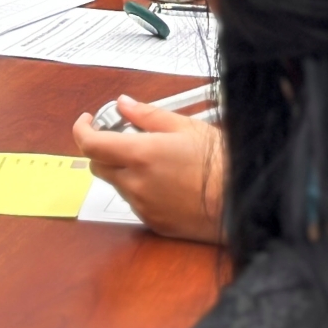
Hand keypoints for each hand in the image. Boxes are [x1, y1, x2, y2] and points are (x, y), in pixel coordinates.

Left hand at [72, 96, 226, 240]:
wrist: (244, 200)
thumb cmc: (220, 162)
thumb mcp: (185, 126)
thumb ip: (146, 115)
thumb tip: (124, 104)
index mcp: (140, 155)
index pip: (91, 145)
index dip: (83, 130)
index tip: (88, 121)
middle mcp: (137, 184)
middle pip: (99, 165)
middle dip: (105, 149)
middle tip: (124, 137)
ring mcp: (144, 207)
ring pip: (117, 184)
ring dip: (124, 170)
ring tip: (155, 159)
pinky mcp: (155, 223)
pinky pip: (135, 203)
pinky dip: (140, 189)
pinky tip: (166, 181)